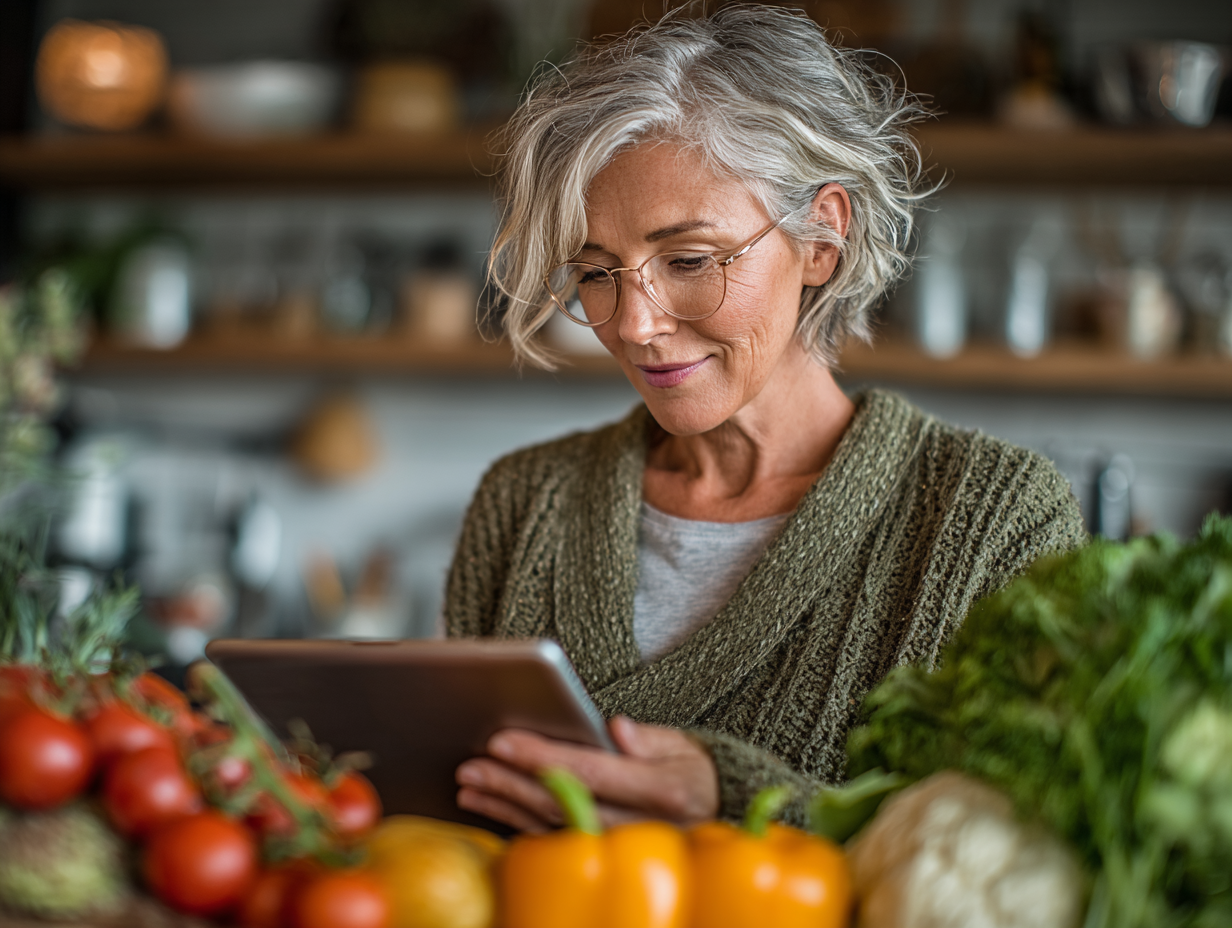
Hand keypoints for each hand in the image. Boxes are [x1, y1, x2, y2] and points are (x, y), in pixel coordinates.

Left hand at [455, 716, 718, 832]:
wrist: (711, 815)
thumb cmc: (691, 772)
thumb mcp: (683, 746)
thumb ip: (648, 739)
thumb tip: (616, 729)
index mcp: (662, 791)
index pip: (590, 771)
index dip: (543, 756)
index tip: (503, 740)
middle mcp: (638, 826)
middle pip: (563, 802)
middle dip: (512, 782)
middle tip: (472, 764)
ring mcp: (618, 847)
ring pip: (551, 825)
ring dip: (505, 804)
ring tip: (470, 782)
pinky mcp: (602, 856)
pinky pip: (552, 840)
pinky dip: (516, 822)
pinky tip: (490, 805)